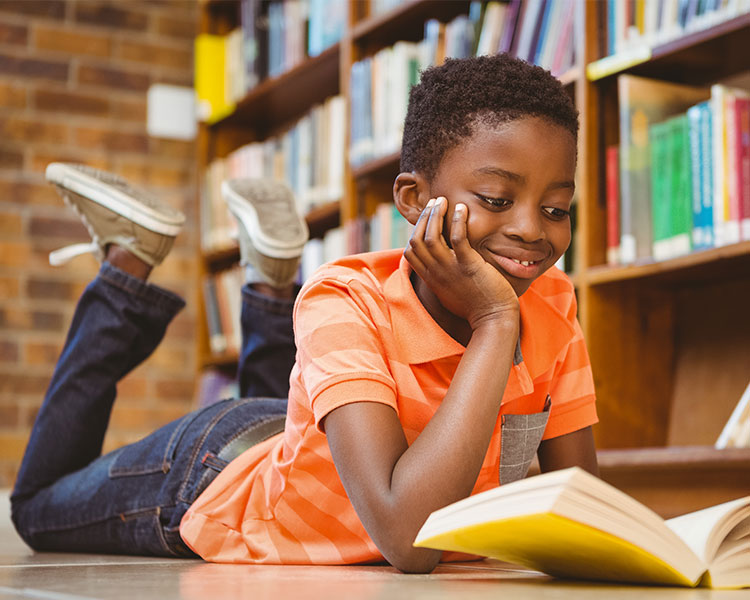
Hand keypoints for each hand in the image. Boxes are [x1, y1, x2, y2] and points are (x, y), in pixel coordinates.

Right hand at [404, 197, 518, 330]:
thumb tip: (439, 264)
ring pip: (432, 237)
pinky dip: (458, 221)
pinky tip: (462, 209)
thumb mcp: (449, 291)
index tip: (427, 219)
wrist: (492, 320)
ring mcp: (450, 270)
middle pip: (417, 240)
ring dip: (435, 215)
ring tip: (443, 201)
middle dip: (424, 217)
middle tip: (435, 202)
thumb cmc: (474, 306)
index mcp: (430, 278)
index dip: (415, 231)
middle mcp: (436, 273)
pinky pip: (458, 239)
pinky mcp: (468, 266)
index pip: (410, 251)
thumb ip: (441, 277)